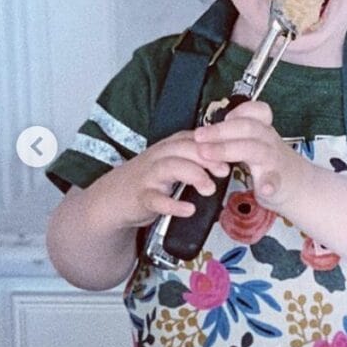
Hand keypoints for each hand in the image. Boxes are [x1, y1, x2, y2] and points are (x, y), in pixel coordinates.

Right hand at [108, 131, 230, 227]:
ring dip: (193, 175)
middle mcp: (159, 156)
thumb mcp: (174, 163)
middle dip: (207, 157)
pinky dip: (172, 204)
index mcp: (170, 147)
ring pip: (170, 167)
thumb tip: (231, 160)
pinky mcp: (140, 197)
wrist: (112, 198)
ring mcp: (148, 176)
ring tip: (209, 189)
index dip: (214, 143)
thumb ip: (198, 159)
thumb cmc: (150, 179)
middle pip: (184, 148)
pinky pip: (155, 199)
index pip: (194, 137)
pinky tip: (188, 209)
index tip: (234, 152)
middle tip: (225, 171)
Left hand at [192, 100, 303, 208]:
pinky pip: (275, 181)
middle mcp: (269, 142)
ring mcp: (275, 161)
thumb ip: (237, 136)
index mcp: (262, 131)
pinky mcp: (279, 183)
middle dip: (220, 130)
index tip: (223, 118)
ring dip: (229, 150)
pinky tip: (264, 189)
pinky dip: (269, 184)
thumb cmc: (271, 164)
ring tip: (207, 154)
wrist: (302, 187)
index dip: (239, 111)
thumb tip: (206, 133)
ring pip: (255, 150)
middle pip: (248, 127)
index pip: (256, 111)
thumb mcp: (257, 144)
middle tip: (197, 136)